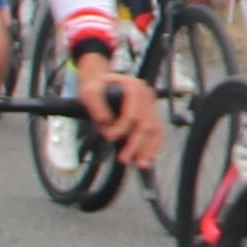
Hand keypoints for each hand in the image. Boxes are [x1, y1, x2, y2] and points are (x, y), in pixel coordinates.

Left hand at [77, 51, 163, 171]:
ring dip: (148, 149)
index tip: (109, 138)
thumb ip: (95, 105)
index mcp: (133, 87)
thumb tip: (104, 121)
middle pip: (145, 124)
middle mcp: (146, 94)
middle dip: (135, 145)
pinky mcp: (152, 113)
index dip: (121, 128)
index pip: (132, 113)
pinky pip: (157, 131)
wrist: (102, 82)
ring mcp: (151, 104)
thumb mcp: (89, 92)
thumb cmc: (96, 87)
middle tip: (123, 159)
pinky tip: (149, 157)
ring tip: (140, 164)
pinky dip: (154, 145)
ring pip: (155, 130)